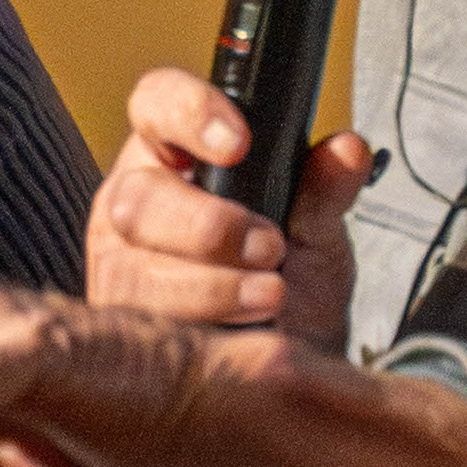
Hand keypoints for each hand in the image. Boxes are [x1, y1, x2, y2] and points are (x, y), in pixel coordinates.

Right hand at [91, 73, 365, 342]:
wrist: (291, 362)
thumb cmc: (292, 286)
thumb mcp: (318, 232)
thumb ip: (325, 188)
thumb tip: (347, 149)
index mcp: (176, 155)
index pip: (158, 104)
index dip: (189, 114)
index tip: (238, 145)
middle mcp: (136, 201)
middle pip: (139, 196)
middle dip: (211, 227)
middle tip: (270, 248)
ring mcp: (119, 264)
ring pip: (138, 266)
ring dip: (214, 286)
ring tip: (270, 294)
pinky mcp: (121, 321)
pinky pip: (145, 325)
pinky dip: (204, 328)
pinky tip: (241, 333)